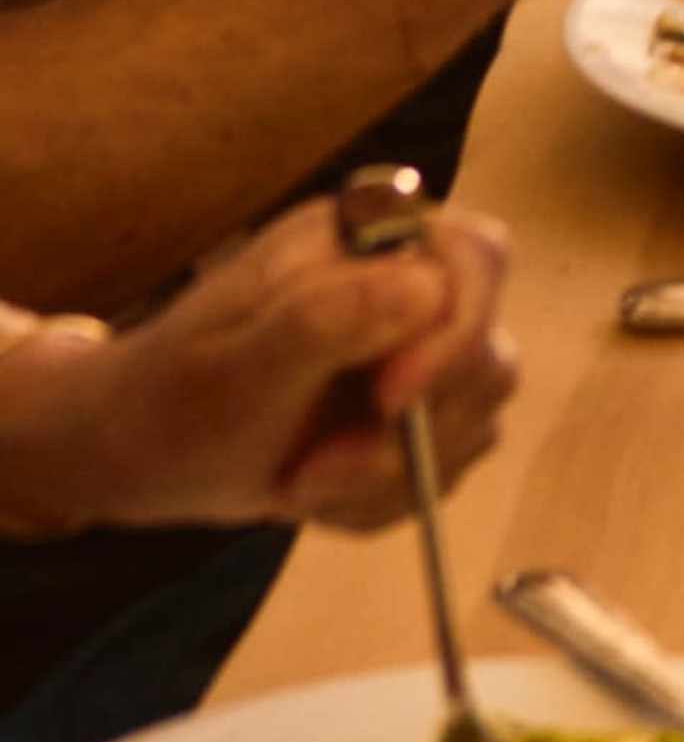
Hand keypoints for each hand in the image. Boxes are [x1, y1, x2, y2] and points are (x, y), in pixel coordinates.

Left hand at [0, 199, 513, 544]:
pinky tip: (318, 496)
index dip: (453, 331)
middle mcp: (404, 284)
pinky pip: (445, 466)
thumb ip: (325, 320)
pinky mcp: (414, 411)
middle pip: (486, 348)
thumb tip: (424, 285)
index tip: (389, 401)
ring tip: (304, 487)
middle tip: (317, 474)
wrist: (140, 456)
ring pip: (475, 417)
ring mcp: (415, 349)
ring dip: (395, 476)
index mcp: (363, 241)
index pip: (475, 258)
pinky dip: (384, 500)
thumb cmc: (171, 398)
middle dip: (411, 431)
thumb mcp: (233, 368)